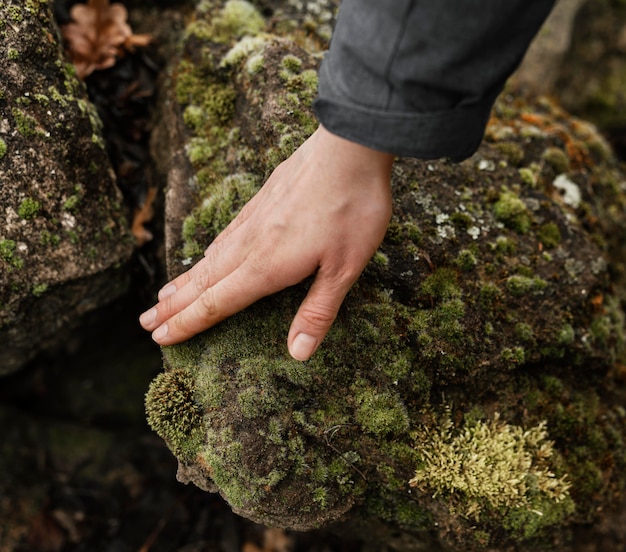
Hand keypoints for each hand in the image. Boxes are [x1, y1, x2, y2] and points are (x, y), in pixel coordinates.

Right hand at [139, 125, 393, 359]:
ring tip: (162, 294)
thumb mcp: (345, 268)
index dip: (187, 323)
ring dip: (183, 280)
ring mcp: (252, 219)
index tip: (159, 338)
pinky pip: (224, 235)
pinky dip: (206, 253)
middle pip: (202, 282)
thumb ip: (317, 311)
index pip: (216, 303)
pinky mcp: (260, 201)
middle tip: (144, 323)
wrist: (349, 147)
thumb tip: (297, 354)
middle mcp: (250, 244)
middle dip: (172, 306)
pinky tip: (207, 254)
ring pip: (209, 257)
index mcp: (266, 266)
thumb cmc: (352, 209)